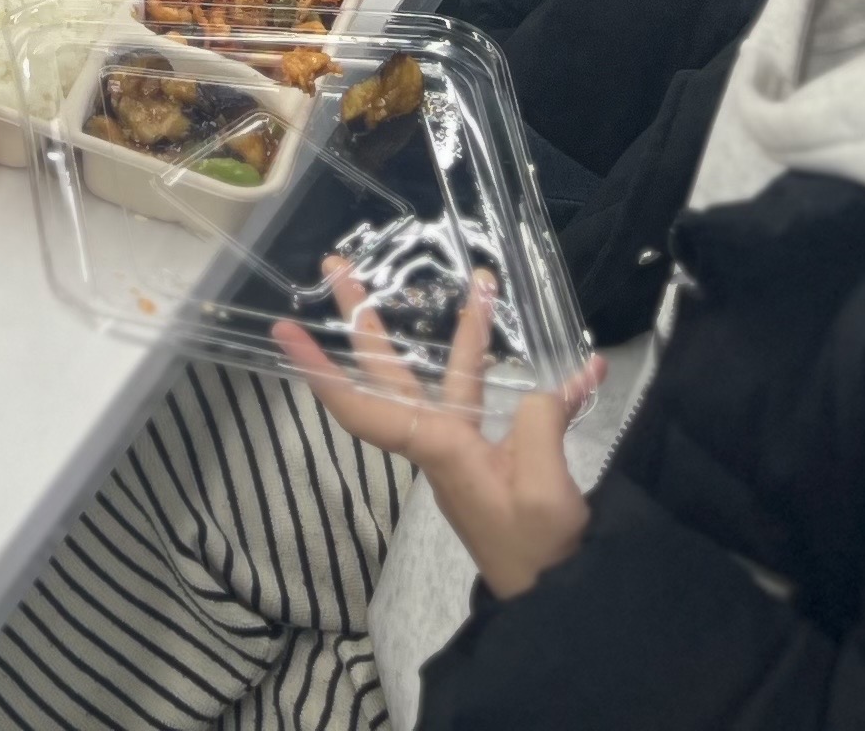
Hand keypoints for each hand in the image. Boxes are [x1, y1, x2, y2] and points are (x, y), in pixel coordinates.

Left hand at [278, 270, 598, 603]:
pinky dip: (539, 382)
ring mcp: (465, 446)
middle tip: (337, 268)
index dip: (322, 372)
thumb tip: (546, 386)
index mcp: (438, 449)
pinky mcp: (495, 454)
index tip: (285, 333)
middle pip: (390, 373)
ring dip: (465, 329)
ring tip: (481, 283)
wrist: (554, 595)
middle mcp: (439, 441)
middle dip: (364, 318)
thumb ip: (539, 423)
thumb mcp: (542, 488)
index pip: (364, 408)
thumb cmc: (535, 549)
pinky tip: (579, 367)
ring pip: (450, 376)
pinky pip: (503, 402)